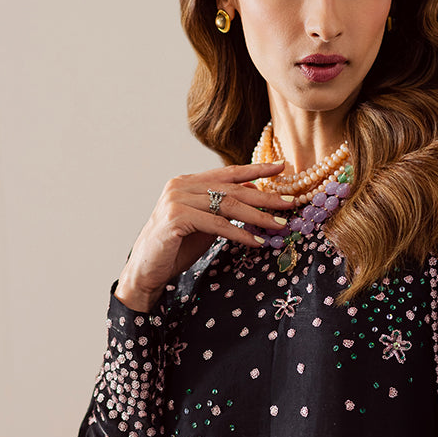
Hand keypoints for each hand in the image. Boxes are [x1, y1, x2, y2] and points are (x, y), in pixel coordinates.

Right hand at [115, 161, 291, 309]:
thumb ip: (224, 206)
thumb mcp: (206, 222)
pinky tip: (256, 241)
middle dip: (265, 196)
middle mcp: (181, 185)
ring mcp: (176, 200)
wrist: (146, 270)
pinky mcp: (175, 218)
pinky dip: (239, 233)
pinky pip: (217, 224)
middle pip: (232, 189)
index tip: (282, 166)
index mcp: (188, 182)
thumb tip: (255, 191)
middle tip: (290, 203)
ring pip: (227, 205)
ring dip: (258, 217)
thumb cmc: (176, 247)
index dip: (256, 169)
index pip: (228, 172)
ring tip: (280, 225)